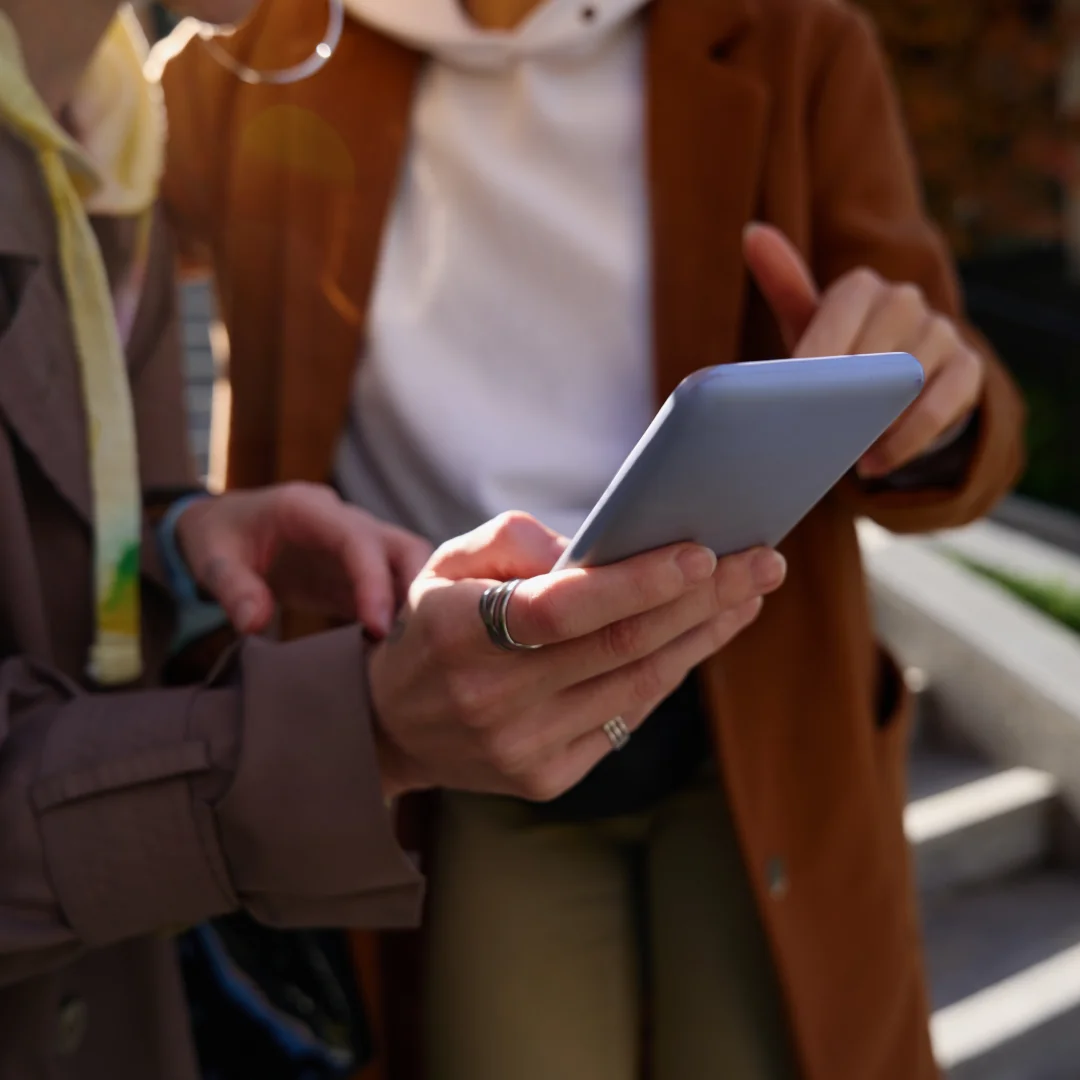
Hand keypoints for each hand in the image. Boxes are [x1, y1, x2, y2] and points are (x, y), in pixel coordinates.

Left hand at [175, 483, 432, 636]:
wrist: (219, 529)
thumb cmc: (216, 537)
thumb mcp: (210, 558)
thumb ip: (233, 588)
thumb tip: (256, 624)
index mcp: (310, 509)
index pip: (359, 540)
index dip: (374, 581)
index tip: (378, 627)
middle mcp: (344, 522)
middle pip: (404, 546)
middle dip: (417, 589)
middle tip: (411, 641)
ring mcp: (355, 548)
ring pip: (408, 566)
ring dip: (415, 604)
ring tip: (407, 651)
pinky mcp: (356, 574)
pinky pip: (391, 591)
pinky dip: (398, 618)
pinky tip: (391, 654)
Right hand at [369, 512, 786, 800]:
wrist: (392, 727)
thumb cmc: (434, 628)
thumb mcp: (445, 564)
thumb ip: (513, 540)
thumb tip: (597, 548)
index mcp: (461, 633)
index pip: (564, 610)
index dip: (637, 582)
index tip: (702, 553)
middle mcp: (493, 698)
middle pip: (621, 646)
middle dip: (702, 599)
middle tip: (761, 561)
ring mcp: (523, 747)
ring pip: (637, 684)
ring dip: (703, 635)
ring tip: (750, 594)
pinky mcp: (546, 778)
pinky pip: (626, 719)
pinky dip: (671, 672)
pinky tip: (704, 636)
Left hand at [744, 223, 983, 477]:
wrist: (894, 382)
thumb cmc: (839, 351)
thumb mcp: (809, 323)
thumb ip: (784, 283)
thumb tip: (752, 232)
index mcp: (862, 287)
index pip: (841, 309)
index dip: (818, 347)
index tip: (795, 382)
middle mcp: (906, 301)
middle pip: (875, 345)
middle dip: (846, 390)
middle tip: (816, 425)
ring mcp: (941, 333)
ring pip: (908, 378)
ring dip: (874, 421)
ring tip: (842, 453)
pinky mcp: (967, 370)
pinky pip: (942, 405)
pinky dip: (907, 439)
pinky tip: (876, 465)